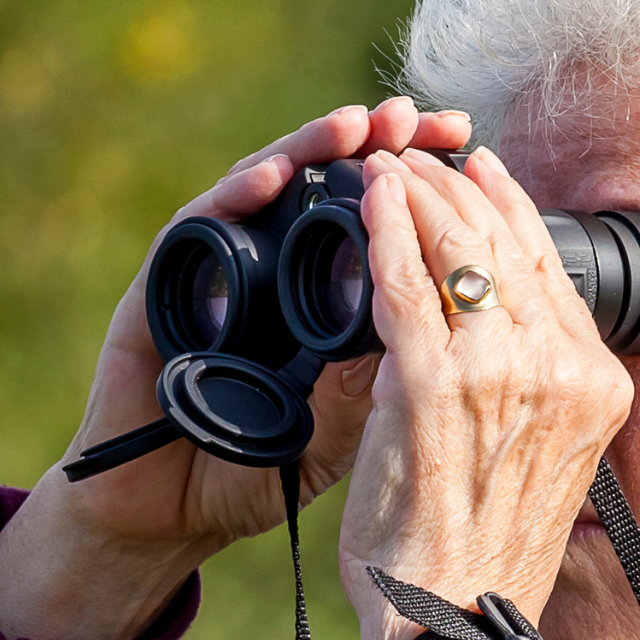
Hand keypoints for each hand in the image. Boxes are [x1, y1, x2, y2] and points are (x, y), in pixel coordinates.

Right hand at [0, 100, 469, 639]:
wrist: (165, 520)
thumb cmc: (250, 476)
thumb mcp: (341, 433)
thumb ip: (378, 379)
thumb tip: (439, 314)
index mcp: (324, 302)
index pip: (383, 224)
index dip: (429, 189)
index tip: (477, 155)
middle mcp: (272, 275)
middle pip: (332, 188)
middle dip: (385, 148)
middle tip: (426, 120)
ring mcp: (217, 276)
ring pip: (268, 189)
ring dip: (313, 149)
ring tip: (360, 124)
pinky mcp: (161, 290)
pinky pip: (198, 230)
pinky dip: (236, 198)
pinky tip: (273, 177)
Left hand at [334, 148, 635, 639]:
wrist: (454, 630)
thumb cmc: (480, 559)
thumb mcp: (537, 464)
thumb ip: (520, 392)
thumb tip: (477, 333)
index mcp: (594, 387)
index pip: (552, 270)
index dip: (509, 209)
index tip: (478, 173)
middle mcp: (562, 372)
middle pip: (508, 246)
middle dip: (457, 188)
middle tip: (417, 155)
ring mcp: (503, 377)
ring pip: (459, 253)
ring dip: (417, 197)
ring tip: (385, 164)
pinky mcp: (436, 390)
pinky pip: (406, 287)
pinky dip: (383, 233)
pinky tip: (366, 200)